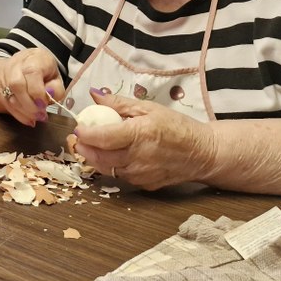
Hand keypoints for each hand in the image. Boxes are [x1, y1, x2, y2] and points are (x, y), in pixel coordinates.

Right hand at [0, 48, 62, 126]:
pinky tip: (28, 118)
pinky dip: (18, 114)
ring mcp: (3, 75)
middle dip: (30, 105)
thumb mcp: (55, 77)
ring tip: (36, 117)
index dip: (38, 92)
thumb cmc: (41, 72)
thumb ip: (56, 88)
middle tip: (41, 114)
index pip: (32, 72)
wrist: (16, 66)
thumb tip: (49, 95)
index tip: (44, 104)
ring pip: (9, 97)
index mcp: (34, 57)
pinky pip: (6, 104)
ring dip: (24, 112)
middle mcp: (16, 63)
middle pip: (17, 84)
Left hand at [72, 90, 216, 190]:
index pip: (103, 137)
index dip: (85, 134)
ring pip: (107, 169)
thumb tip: (95, 95)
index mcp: (139, 135)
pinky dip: (111, 166)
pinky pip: (121, 176)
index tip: (77, 127)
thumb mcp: (148, 108)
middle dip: (83, 148)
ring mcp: (141, 175)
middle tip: (77, 139)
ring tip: (89, 146)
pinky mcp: (145, 185)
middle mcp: (138, 158)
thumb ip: (119, 103)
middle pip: (99, 157)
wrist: (203, 153)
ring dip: (94, 159)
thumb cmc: (177, 127)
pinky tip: (111, 156)